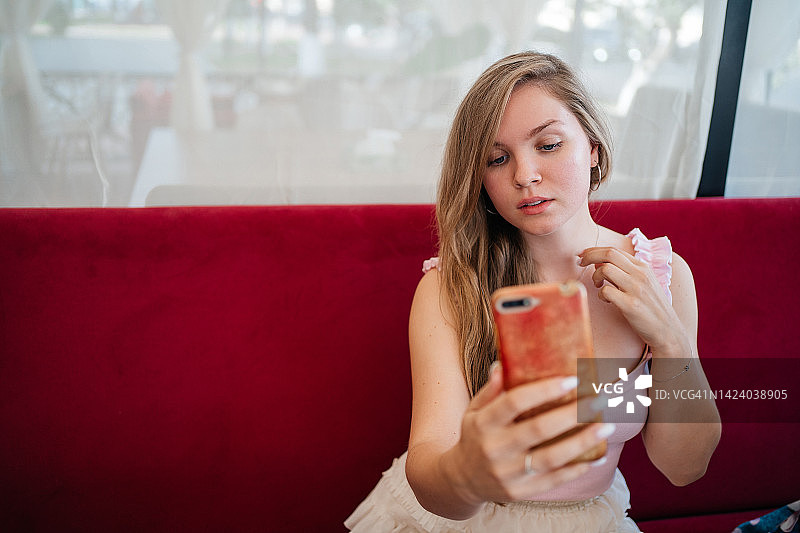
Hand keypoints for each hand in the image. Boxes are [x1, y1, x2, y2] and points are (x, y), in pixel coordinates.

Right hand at [444, 364, 611, 504]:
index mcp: (482, 423)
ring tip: (606, 427)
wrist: (462, 480)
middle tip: (598, 400)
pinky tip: (597, 456)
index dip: (543, 390)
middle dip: (572, 414)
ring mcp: (507, 474)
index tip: (571, 379)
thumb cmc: (475, 436)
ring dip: (582, 442)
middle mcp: (494, 449)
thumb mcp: (474, 410)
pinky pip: (553, 480)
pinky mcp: (519, 492)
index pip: (514, 402)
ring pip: (551, 458)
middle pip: (538, 429)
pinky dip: (577, 468)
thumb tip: (504, 364)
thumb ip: (491, 390)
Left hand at [579, 246, 686, 353]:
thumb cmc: (651, 306)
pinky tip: (606, 300)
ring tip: (598, 286)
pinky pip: (606, 291)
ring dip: (595, 277)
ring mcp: (636, 289)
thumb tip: (599, 263)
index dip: (594, 251)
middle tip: (580, 262)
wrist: (668, 330)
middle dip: (589, 256)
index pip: (614, 250)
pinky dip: (601, 294)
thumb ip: (625, 271)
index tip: (583, 255)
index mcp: (643, 267)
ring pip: (606, 270)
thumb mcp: (644, 283)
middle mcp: (641, 274)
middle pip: (609, 254)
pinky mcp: (630, 305)